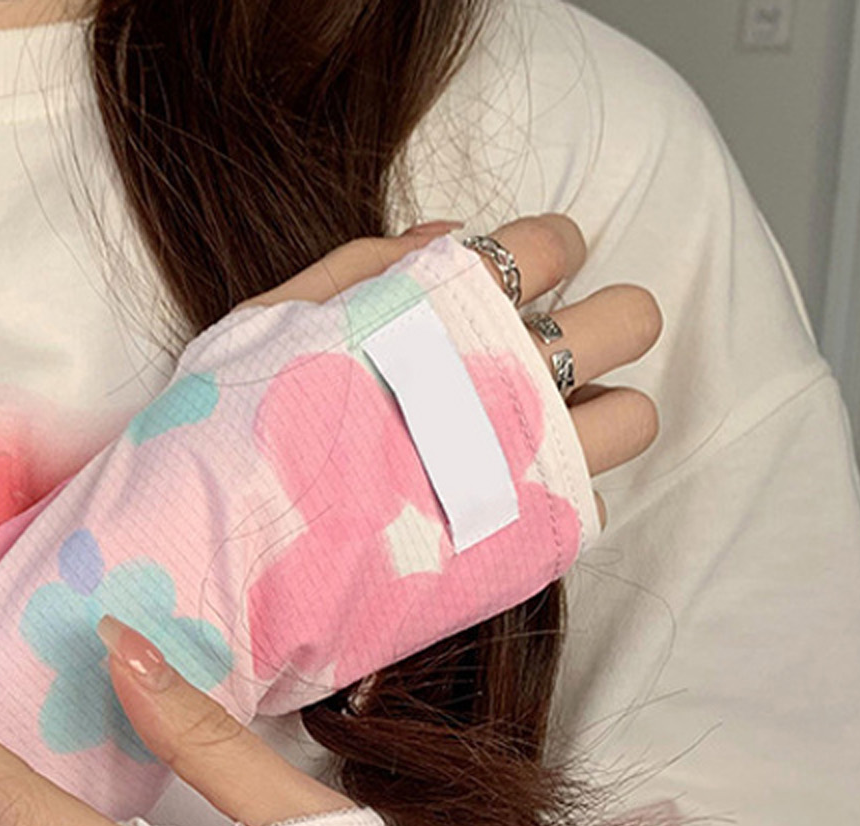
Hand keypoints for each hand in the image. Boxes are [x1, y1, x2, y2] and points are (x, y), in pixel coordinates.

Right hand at [240, 213, 659, 525]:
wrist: (224, 559)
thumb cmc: (228, 437)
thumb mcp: (269, 320)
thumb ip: (364, 267)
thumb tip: (451, 232)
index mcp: (455, 307)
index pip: (555, 243)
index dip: (541, 256)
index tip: (516, 286)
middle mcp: (509, 375)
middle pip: (630, 321)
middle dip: (599, 329)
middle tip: (543, 358)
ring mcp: (528, 461)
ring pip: (635, 419)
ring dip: (599, 418)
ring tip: (535, 437)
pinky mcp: (527, 541)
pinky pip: (589, 506)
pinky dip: (555, 500)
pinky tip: (497, 504)